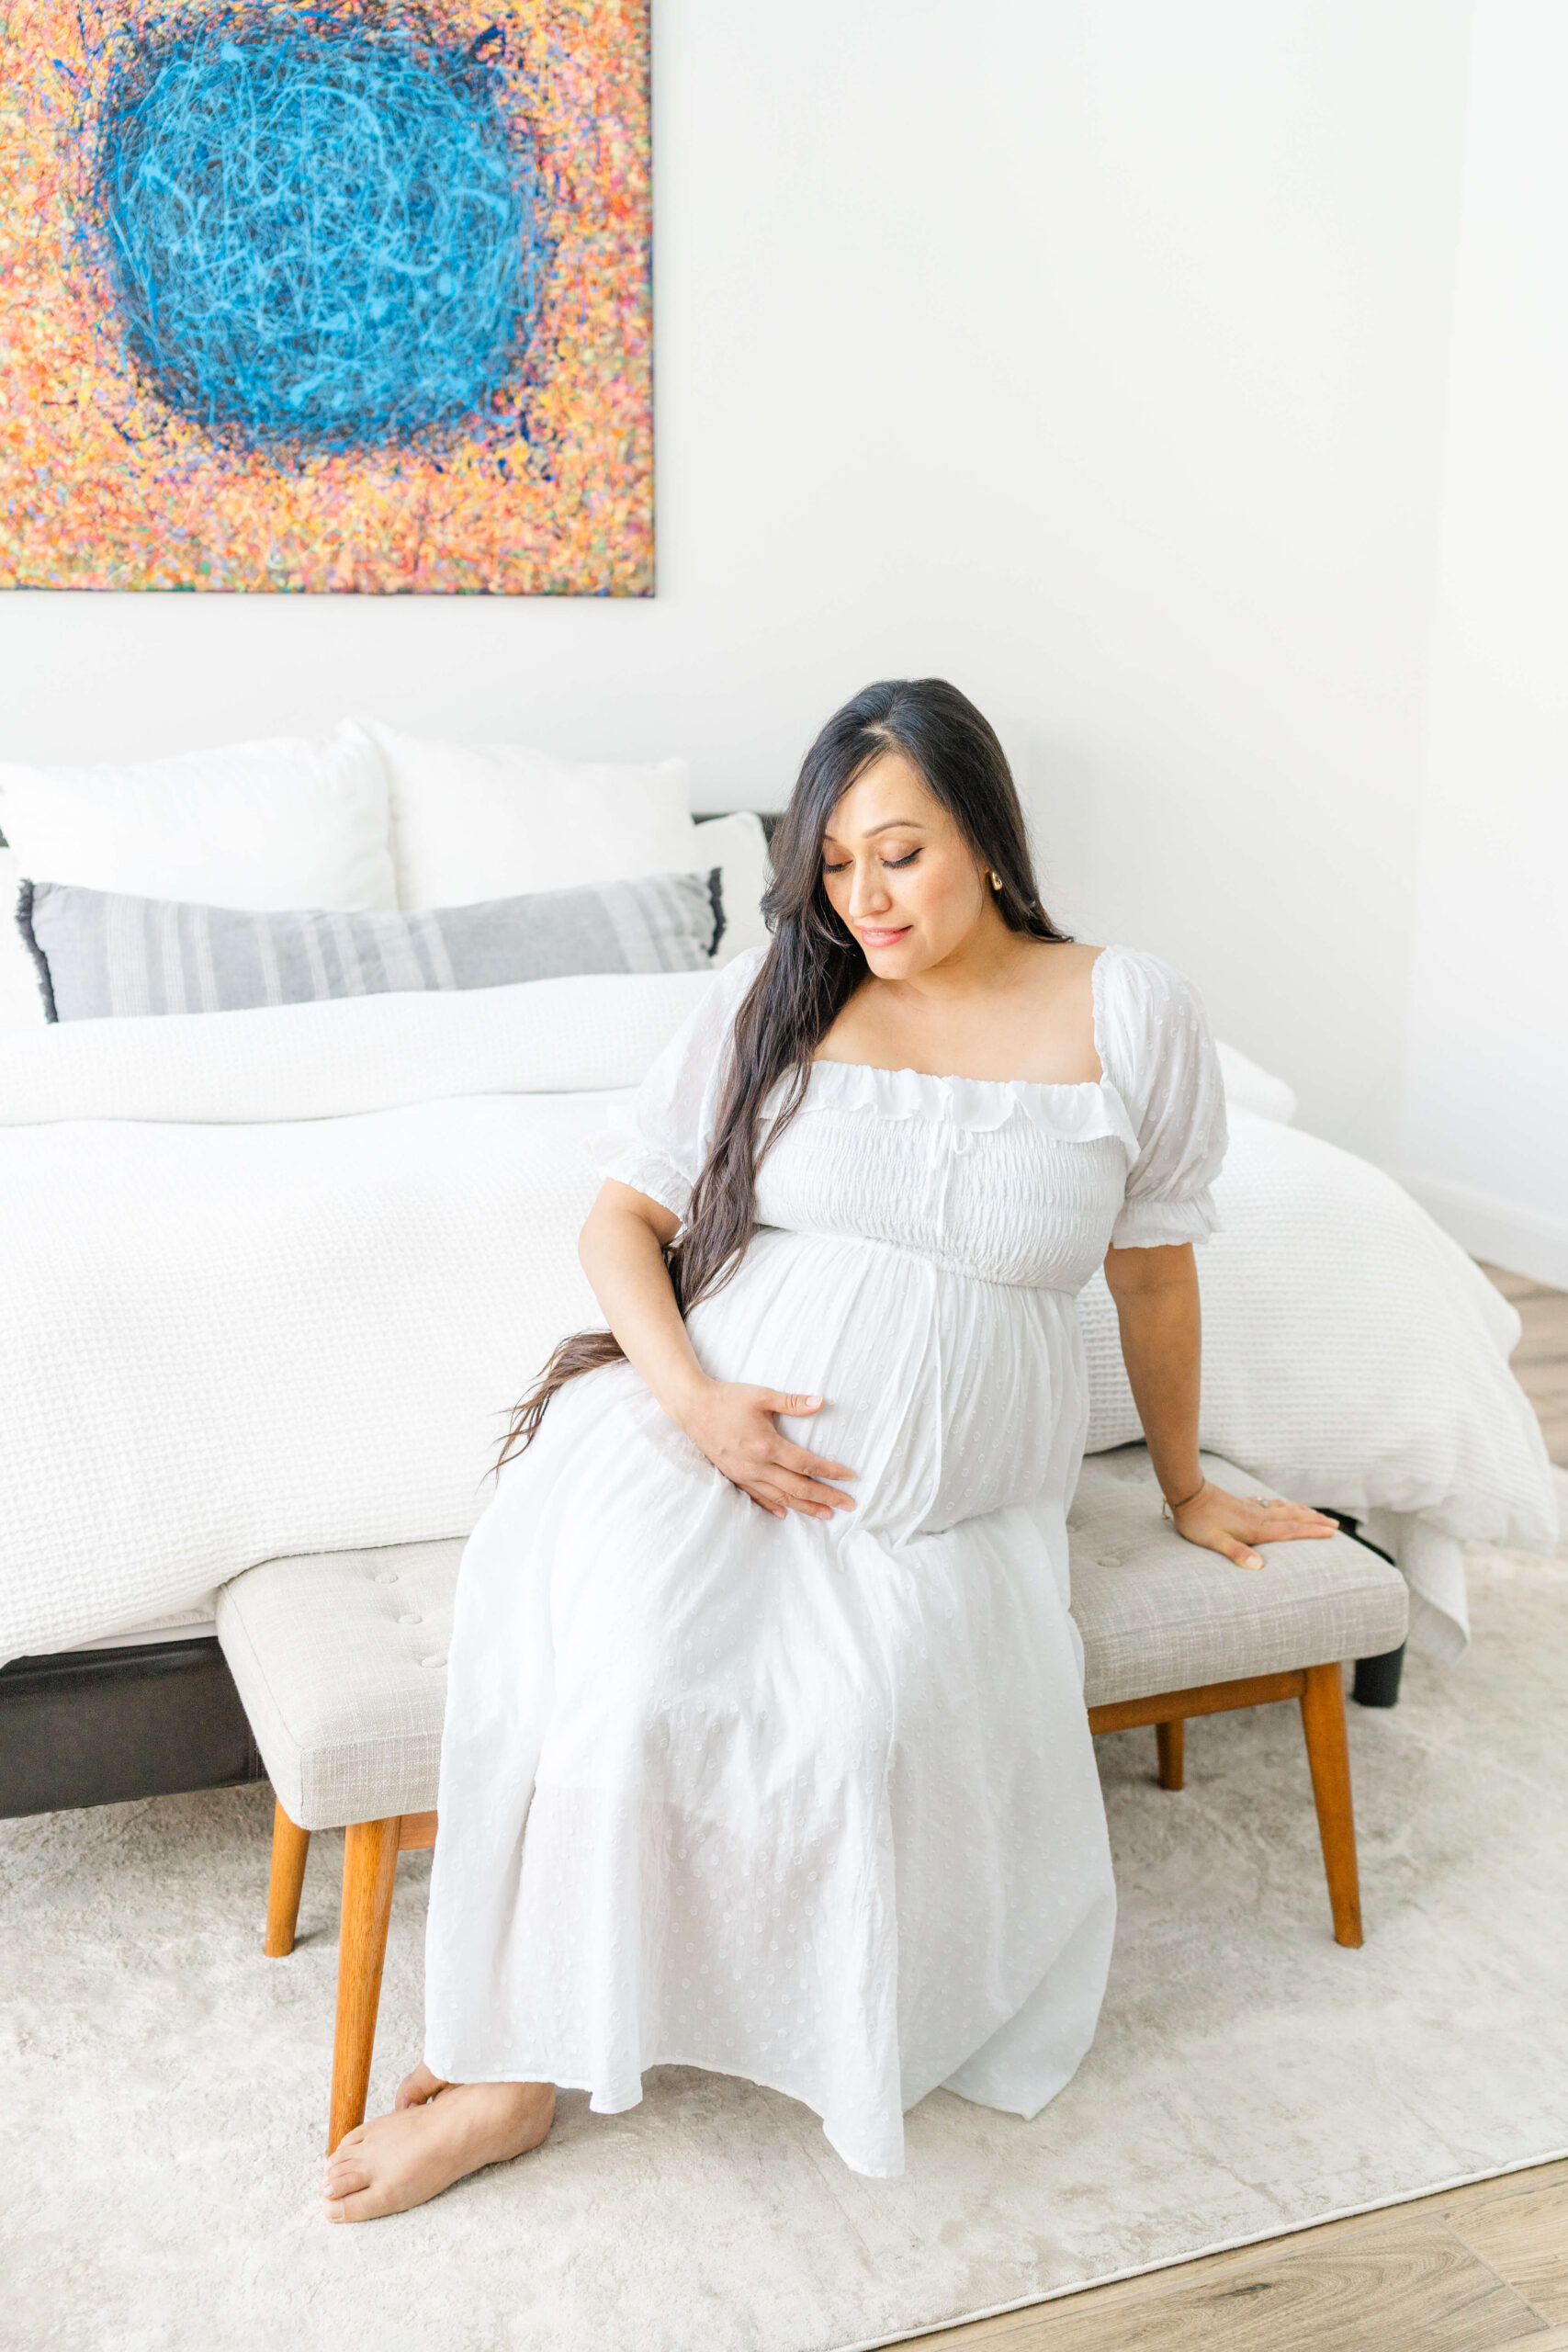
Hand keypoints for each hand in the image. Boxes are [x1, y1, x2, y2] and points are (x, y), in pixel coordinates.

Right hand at [680, 1383, 856, 1520]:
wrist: (692, 1408)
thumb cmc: (728, 1399)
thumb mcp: (761, 1395)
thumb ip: (792, 1402)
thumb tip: (821, 1402)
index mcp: (767, 1445)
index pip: (806, 1464)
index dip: (830, 1472)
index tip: (850, 1477)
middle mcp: (757, 1466)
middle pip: (798, 1487)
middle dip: (826, 1497)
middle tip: (849, 1505)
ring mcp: (744, 1474)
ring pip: (780, 1497)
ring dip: (805, 1507)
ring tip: (827, 1514)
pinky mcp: (734, 1477)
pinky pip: (757, 1497)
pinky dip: (773, 1506)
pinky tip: (785, 1514)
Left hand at [1170, 1479, 1338, 1570]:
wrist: (1187, 1492)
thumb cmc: (1198, 1522)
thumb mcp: (1215, 1542)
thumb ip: (1237, 1553)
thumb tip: (1259, 1567)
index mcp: (1256, 1528)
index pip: (1291, 1531)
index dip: (1312, 1532)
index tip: (1332, 1533)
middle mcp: (1259, 1516)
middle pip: (1294, 1518)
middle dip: (1315, 1521)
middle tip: (1335, 1525)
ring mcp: (1252, 1507)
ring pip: (1284, 1508)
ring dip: (1303, 1512)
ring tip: (1317, 1515)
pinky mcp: (1243, 1503)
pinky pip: (1271, 1503)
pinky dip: (1284, 1505)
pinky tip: (1282, 1505)